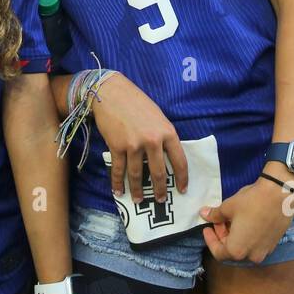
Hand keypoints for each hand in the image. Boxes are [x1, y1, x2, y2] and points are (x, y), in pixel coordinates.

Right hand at [89, 72, 187, 202]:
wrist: (111, 93)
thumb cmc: (136, 102)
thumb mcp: (157, 117)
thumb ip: (163, 135)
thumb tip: (165, 155)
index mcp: (167, 132)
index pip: (180, 160)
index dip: (182, 178)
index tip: (182, 190)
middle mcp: (153, 140)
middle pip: (158, 172)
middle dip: (160, 189)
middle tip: (160, 200)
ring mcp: (134, 144)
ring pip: (137, 174)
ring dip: (138, 190)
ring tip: (138, 201)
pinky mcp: (117, 146)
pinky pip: (119, 169)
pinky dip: (118, 182)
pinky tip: (118, 191)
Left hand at [199, 167, 293, 263]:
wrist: (280, 194)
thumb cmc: (250, 202)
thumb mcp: (227, 207)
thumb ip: (215, 215)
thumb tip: (204, 215)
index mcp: (237, 250)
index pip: (218, 252)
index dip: (210, 240)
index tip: (207, 228)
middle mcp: (252, 256)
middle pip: (232, 251)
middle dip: (223, 236)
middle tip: (219, 220)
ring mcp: (265, 251)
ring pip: (245, 247)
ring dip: (235, 236)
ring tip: (232, 220)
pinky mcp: (274, 243)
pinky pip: (256, 244)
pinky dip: (248, 236)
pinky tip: (246, 222)